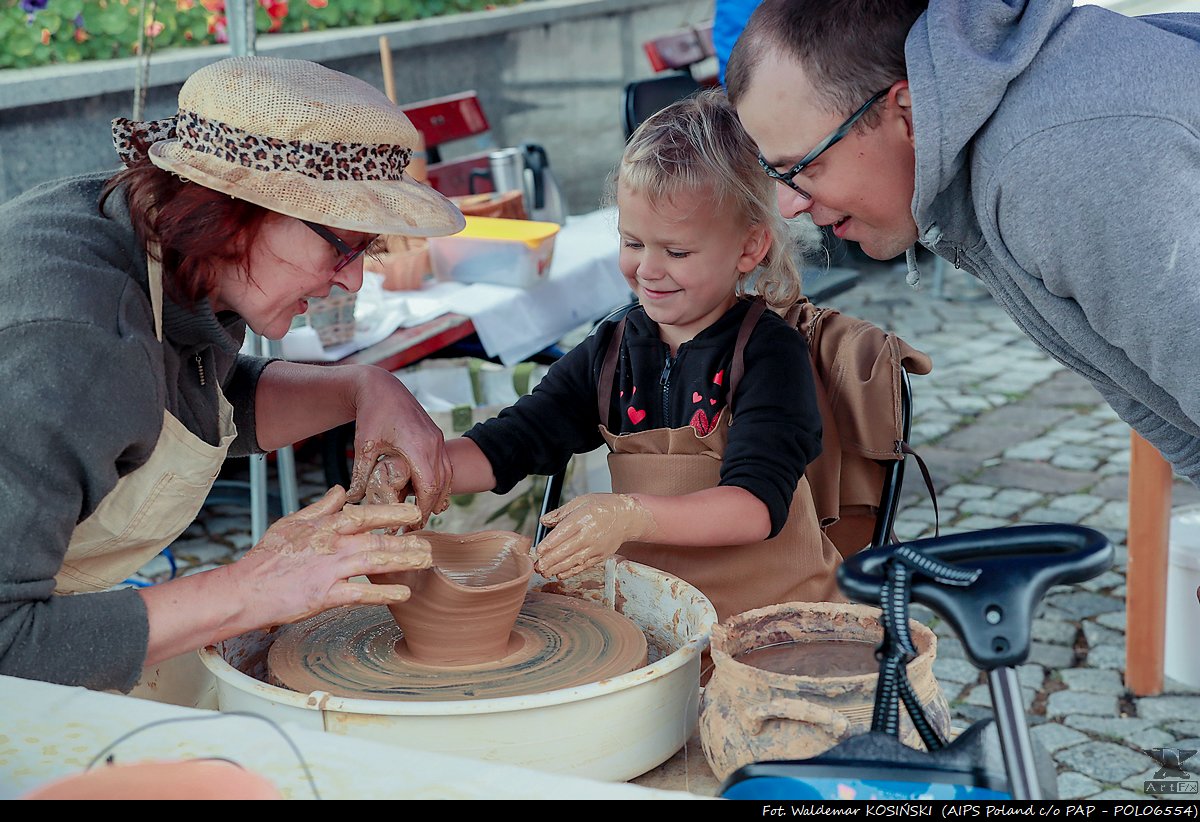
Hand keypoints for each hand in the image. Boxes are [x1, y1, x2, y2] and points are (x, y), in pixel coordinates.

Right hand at [238, 486, 430, 626]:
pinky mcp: (325, 595)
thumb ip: (320, 507)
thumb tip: (340, 491)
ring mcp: (329, 570)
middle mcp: (331, 545)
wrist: (246, 590)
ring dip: (403, 562)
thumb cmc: (267, 558)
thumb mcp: (292, 523)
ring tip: (425, 563)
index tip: (413, 514)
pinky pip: (361, 593)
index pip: (364, 515)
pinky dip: (384, 594)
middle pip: (376, 539)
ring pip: (374, 562)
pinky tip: (404, 594)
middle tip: (430, 544)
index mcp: (324, 526)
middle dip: (407, 541)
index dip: (392, 514)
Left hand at [345, 367, 451, 525]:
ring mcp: (437, 440)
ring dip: (438, 495)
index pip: (429, 487)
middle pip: (441, 485)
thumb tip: (353, 499)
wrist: (382, 386)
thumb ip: (361, 474)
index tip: (412, 523)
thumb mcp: (365, 446)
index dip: (422, 508)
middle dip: (430, 507)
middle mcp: (433, 444)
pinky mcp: (436, 436)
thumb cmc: (372, 413)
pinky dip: (440, 482)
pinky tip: (430, 493)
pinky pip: (445, 465)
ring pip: (447, 476)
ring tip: (425, 514)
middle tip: (415, 525)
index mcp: (418, 447)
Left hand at [534, 493, 656, 578]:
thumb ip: (560, 513)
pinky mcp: (600, 556)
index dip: (550, 543)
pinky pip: (584, 566)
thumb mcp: (581, 501)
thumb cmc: (603, 506)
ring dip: (557, 568)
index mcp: (583, 518)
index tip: (538, 551)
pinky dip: (571, 572)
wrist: (627, 517)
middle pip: (567, 550)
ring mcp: (596, 547)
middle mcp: (590, 534)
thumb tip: (543, 521)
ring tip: (544, 572)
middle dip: (550, 560)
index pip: (563, 533)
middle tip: (537, 566)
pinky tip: (559, 575)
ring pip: (574, 560)